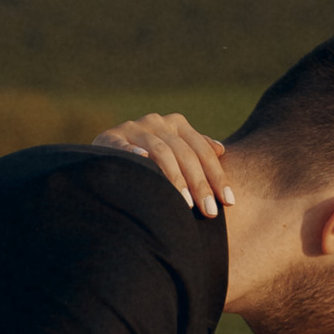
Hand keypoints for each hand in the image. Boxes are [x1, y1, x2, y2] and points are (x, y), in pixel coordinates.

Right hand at [93, 111, 232, 214]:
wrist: (105, 154)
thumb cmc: (147, 158)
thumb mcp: (173, 150)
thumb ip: (195, 149)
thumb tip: (221, 149)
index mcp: (175, 124)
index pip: (202, 151)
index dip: (217, 176)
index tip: (228, 202)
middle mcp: (156, 122)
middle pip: (185, 154)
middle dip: (199, 184)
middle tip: (209, 211)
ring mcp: (132, 128)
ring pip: (161, 152)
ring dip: (174, 178)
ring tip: (185, 204)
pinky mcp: (110, 138)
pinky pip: (124, 147)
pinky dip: (134, 154)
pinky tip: (143, 162)